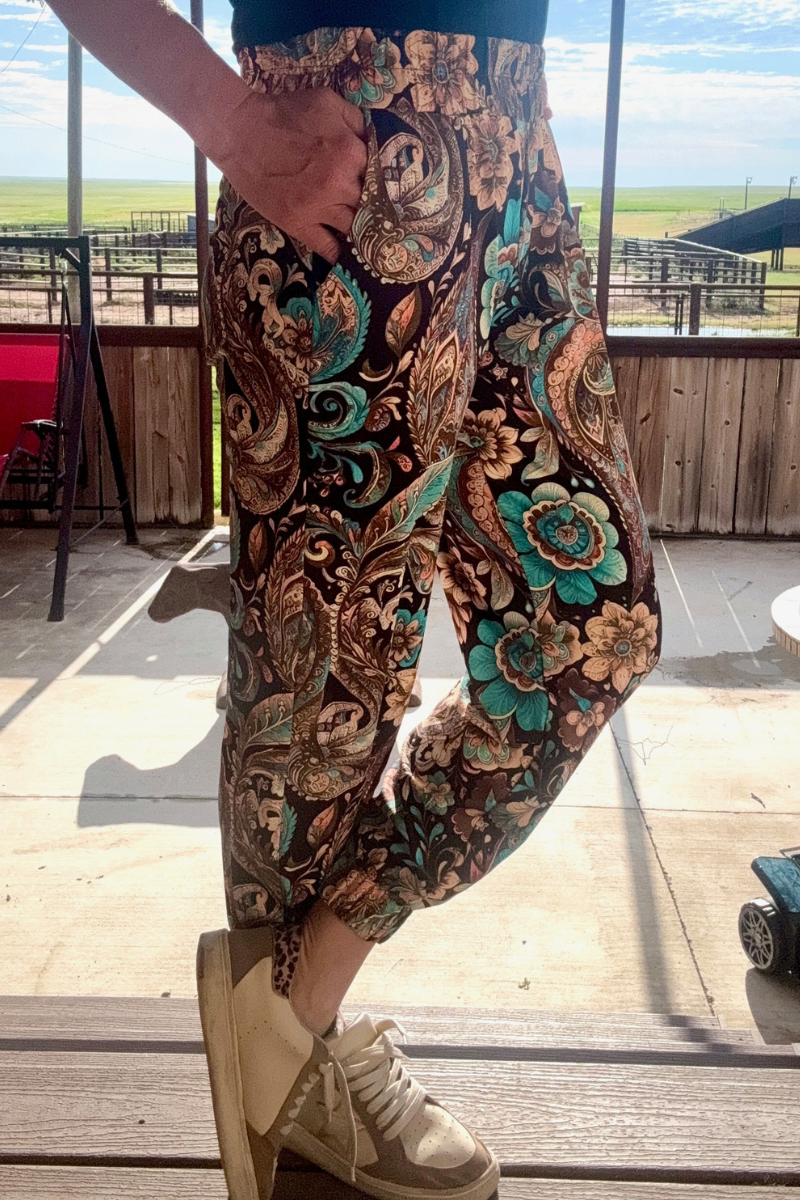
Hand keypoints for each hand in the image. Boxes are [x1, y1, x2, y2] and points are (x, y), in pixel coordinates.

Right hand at [215, 86, 367, 262]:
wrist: (241, 131)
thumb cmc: (283, 112)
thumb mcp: (327, 101)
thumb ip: (355, 120)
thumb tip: (373, 139)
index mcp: (351, 152)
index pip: (378, 173)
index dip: (375, 178)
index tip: (374, 184)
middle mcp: (341, 184)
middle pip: (368, 202)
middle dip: (369, 203)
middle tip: (371, 209)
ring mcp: (320, 208)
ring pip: (353, 227)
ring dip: (358, 229)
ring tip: (363, 233)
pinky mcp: (299, 224)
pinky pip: (327, 247)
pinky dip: (337, 253)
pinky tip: (343, 255)